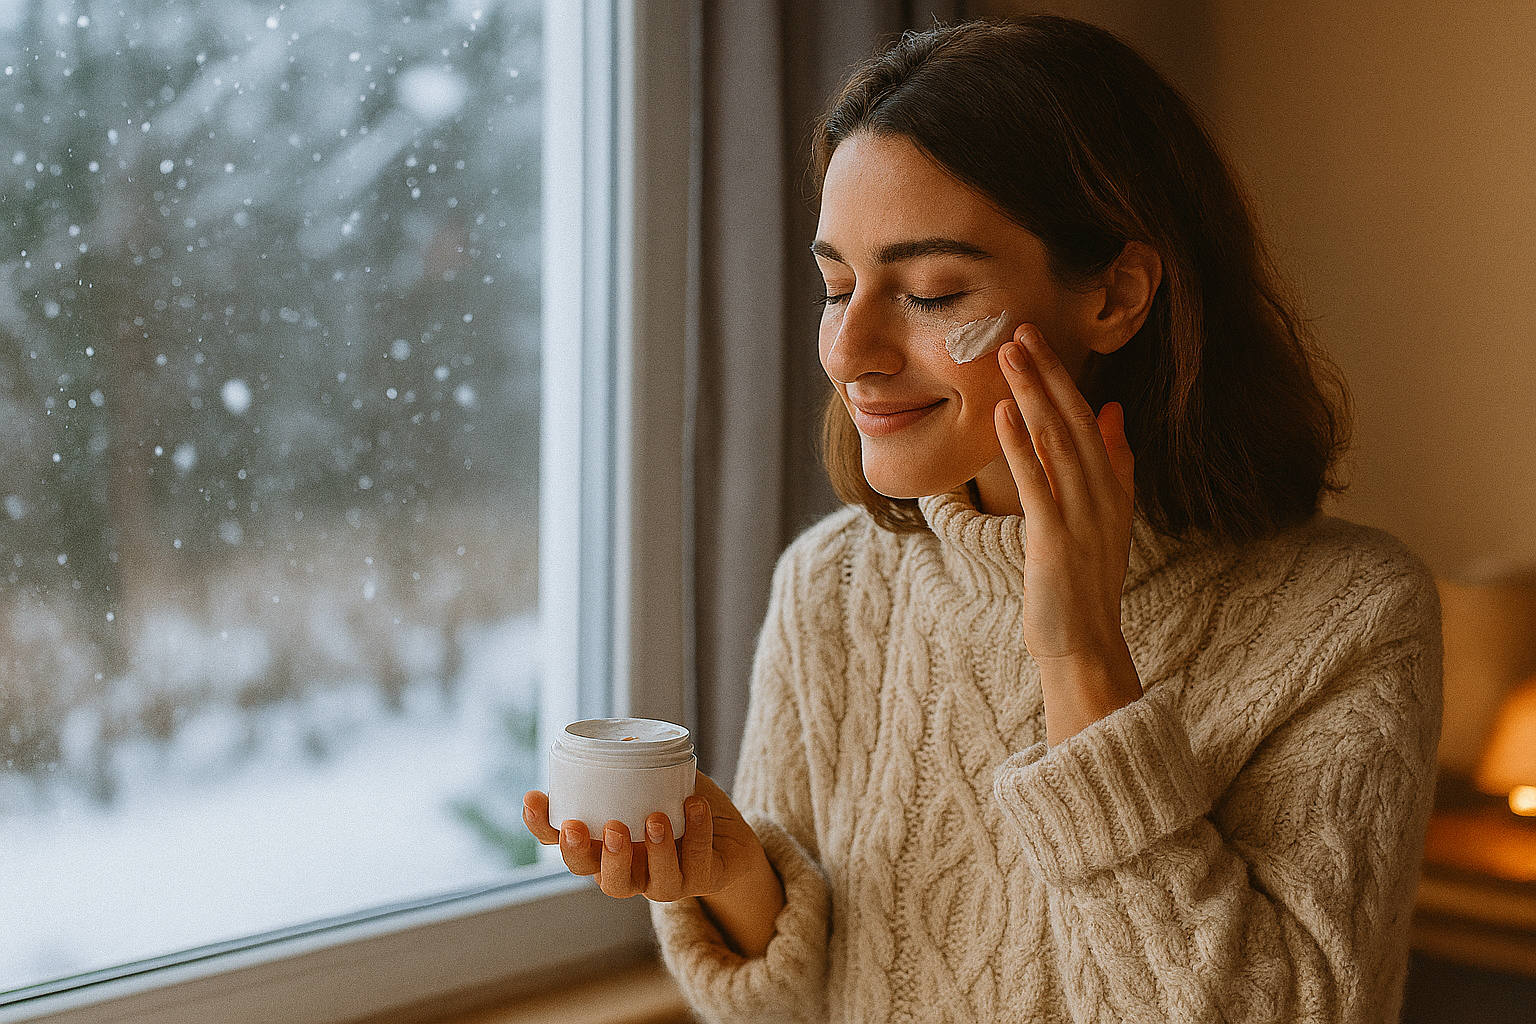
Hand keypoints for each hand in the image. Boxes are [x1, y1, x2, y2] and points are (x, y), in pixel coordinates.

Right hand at [522, 771, 763, 902]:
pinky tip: (696, 806)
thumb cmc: (682, 804)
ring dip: (654, 852)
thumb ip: (641, 762)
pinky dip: (697, 834)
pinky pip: (697, 866)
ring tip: (657, 819)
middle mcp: (630, 870)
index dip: (542, 826)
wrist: (731, 834)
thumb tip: (626, 736)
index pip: (562, 843)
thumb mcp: (659, 778)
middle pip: (600, 878)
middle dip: (597, 856)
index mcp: (606, 845)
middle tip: (606, 826)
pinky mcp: (702, 882)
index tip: (533, 798)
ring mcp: (665, 882)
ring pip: (650, 885)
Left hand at [995, 324, 1142, 742]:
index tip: (1038, 340)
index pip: (1088, 418)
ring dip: (1032, 394)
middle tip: (1019, 328)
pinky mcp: (1055, 538)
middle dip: (1047, 372)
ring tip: (1008, 354)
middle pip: (1074, 420)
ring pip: (1057, 441)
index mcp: (1114, 486)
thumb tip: (1111, 409)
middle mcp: (1103, 494)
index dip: (1063, 377)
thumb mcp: (1105, 515)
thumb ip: (1114, 462)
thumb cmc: (1084, 581)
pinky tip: (1003, 413)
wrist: (1083, 642)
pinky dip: (1020, 444)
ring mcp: (1082, 515)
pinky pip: (1037, 482)